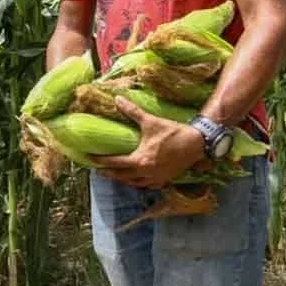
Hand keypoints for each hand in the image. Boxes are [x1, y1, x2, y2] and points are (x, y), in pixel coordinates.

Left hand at [91, 96, 207, 188]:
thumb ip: (132, 111)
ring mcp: (155, 179)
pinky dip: (138, 183)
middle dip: (108, 174)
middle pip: (121, 177)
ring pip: (133, 184)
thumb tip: (117, 99)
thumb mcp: (150, 121)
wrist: (195, 144)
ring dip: (122, 180)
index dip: (100, 161)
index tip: (89, 159)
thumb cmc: (172, 132)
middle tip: (98, 170)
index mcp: (139, 160)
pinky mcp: (164, 180)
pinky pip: (147, 186)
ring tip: (114, 175)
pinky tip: (136, 179)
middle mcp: (145, 173)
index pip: (114, 163)